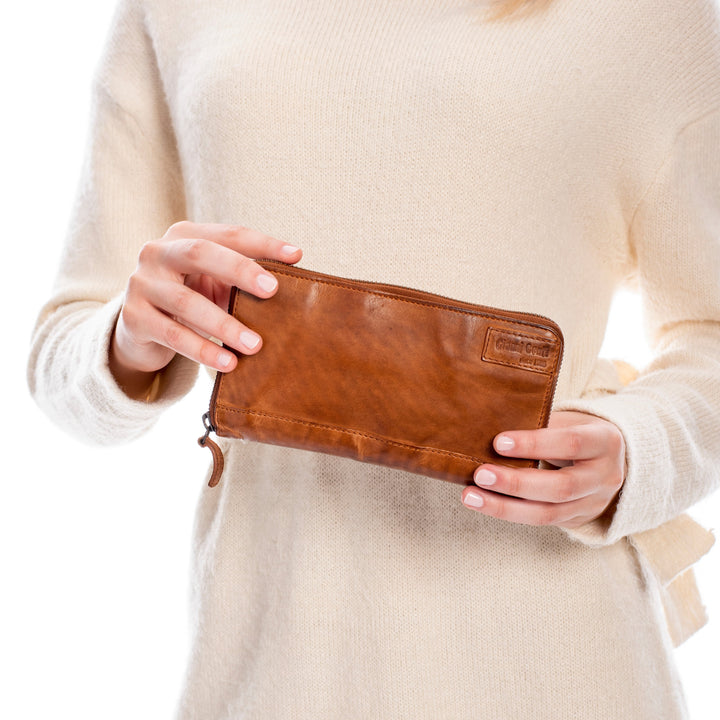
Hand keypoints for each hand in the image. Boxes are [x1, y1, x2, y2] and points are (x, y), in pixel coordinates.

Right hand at [110, 221, 301, 396]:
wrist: (142, 328)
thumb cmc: (190, 298)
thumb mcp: (214, 283)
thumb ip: (242, 277)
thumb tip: (292, 276)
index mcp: (184, 235)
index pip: (228, 234)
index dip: (262, 244)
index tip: (296, 256)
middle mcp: (158, 252)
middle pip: (201, 254)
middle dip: (240, 270)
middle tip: (273, 290)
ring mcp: (142, 284)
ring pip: (187, 302)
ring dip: (225, 325)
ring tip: (255, 345)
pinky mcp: (134, 318)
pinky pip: (174, 336)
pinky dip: (204, 351)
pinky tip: (228, 363)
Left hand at [461, 411, 625, 528]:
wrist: (609, 457)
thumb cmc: (576, 430)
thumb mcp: (568, 420)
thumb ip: (539, 424)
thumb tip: (489, 429)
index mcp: (604, 441)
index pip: (570, 443)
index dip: (534, 444)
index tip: (498, 442)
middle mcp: (605, 476)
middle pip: (560, 487)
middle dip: (516, 483)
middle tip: (480, 475)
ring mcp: (594, 503)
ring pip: (549, 513)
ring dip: (505, 507)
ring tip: (471, 496)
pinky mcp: (578, 519)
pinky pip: (542, 521)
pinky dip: (510, 513)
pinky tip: (485, 503)